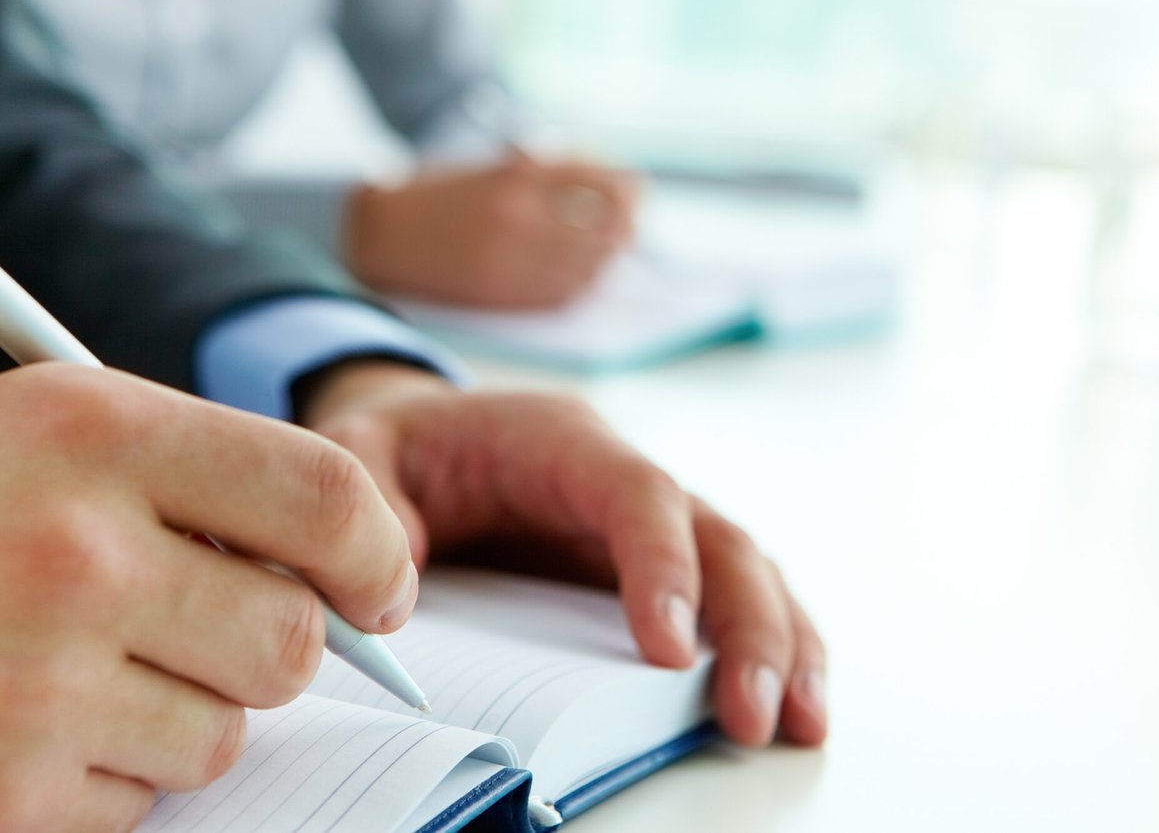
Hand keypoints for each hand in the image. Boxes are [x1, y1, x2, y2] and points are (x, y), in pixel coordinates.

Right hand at [0, 364, 415, 832]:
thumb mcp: (9, 432)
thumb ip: (169, 476)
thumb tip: (315, 560)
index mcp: (89, 427)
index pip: (323, 494)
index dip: (377, 554)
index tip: (376, 589)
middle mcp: (79, 548)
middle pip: (291, 641)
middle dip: (263, 650)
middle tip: (194, 636)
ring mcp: (40, 684)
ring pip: (219, 737)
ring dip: (169, 719)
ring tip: (57, 677)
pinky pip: (132, 807)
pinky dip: (93, 784)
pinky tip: (4, 735)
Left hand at [299, 362, 828, 748]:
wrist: (422, 437)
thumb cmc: (403, 449)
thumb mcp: (361, 456)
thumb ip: (371, 506)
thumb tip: (399, 596)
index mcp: (561, 440)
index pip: (636, 492)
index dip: (663, 563)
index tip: (669, 649)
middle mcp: (624, 477)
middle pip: (717, 535)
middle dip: (747, 625)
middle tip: (753, 713)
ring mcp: (650, 523)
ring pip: (743, 568)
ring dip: (779, 643)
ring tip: (797, 722)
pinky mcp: (655, 566)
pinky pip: (729, 598)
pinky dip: (768, 647)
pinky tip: (790, 704)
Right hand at [344, 153, 640, 307]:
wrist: (378, 230)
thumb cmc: (440, 193)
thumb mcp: (494, 167)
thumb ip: (547, 175)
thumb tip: (609, 189)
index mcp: (517, 173)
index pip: (602, 182)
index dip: (627, 189)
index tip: (635, 190)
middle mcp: (519, 217)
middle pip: (604, 229)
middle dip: (624, 227)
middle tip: (628, 226)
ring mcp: (509, 259)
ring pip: (587, 267)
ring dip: (603, 260)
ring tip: (605, 251)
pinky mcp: (499, 293)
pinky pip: (559, 295)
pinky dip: (577, 285)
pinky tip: (577, 275)